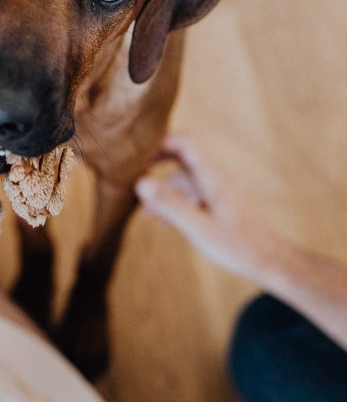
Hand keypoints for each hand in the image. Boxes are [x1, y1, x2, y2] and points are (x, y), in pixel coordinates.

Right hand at [135, 134, 282, 279]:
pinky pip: (191, 193)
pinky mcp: (217, 201)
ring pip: (183, 178)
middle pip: (181, 155)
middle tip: (133, 175)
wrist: (267, 260)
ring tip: (145, 213)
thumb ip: (170, 204)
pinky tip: (164, 223)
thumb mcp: (199, 228)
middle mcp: (215, 176)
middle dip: (156, 163)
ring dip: (163, 191)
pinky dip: (176, 202)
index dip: (160, 141)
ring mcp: (217, 188)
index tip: (137, 155)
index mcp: (212, 176)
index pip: (185, 141)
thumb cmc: (237, 245)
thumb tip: (141, 183)